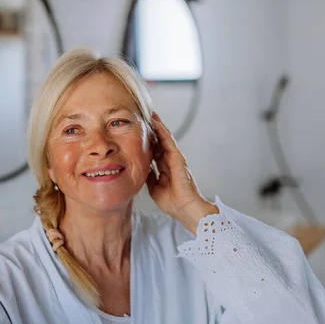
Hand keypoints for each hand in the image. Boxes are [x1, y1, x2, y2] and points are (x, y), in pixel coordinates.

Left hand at [146, 113, 217, 232]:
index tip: (139, 129)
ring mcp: (176, 159)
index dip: (147, 139)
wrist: (185, 210)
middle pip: (160, 140)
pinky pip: (170, 143)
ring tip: (150, 113)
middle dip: (153, 128)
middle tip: (144, 114)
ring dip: (158, 125)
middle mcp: (171, 160)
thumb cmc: (173, 202)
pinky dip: (163, 132)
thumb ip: (149, 176)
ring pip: (165, 138)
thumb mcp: (154, 187)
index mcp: (165, 167)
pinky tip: (156, 124)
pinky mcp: (179, 159)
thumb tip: (141, 167)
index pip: (155, 149)